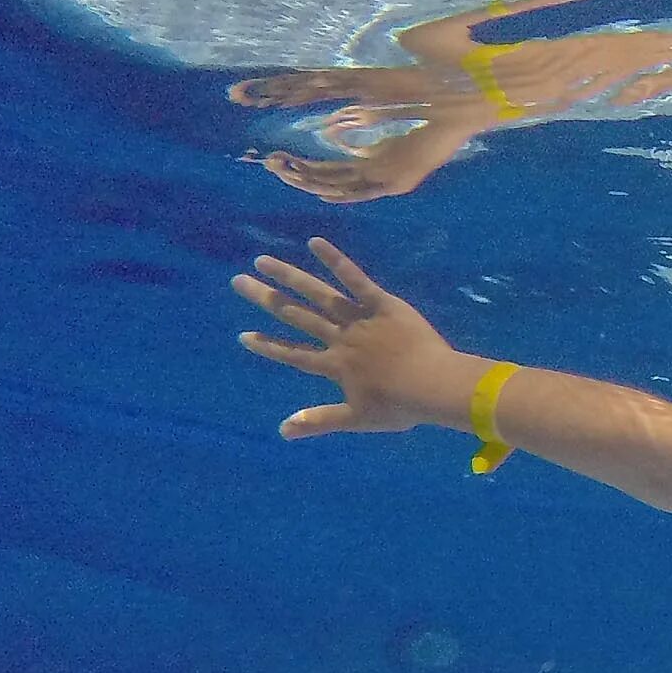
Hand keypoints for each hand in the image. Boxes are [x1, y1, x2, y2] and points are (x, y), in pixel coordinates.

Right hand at [232, 237, 481, 437]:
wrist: (433, 385)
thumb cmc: (400, 405)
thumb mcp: (356, 419)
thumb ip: (318, 421)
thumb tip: (281, 430)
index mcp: (334, 366)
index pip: (294, 355)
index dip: (268, 346)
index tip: (243, 336)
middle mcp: (340, 338)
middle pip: (297, 316)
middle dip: (267, 299)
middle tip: (238, 281)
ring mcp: (359, 319)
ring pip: (318, 294)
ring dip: (289, 276)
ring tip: (262, 260)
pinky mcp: (382, 303)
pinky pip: (356, 279)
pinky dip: (336, 260)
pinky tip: (315, 242)